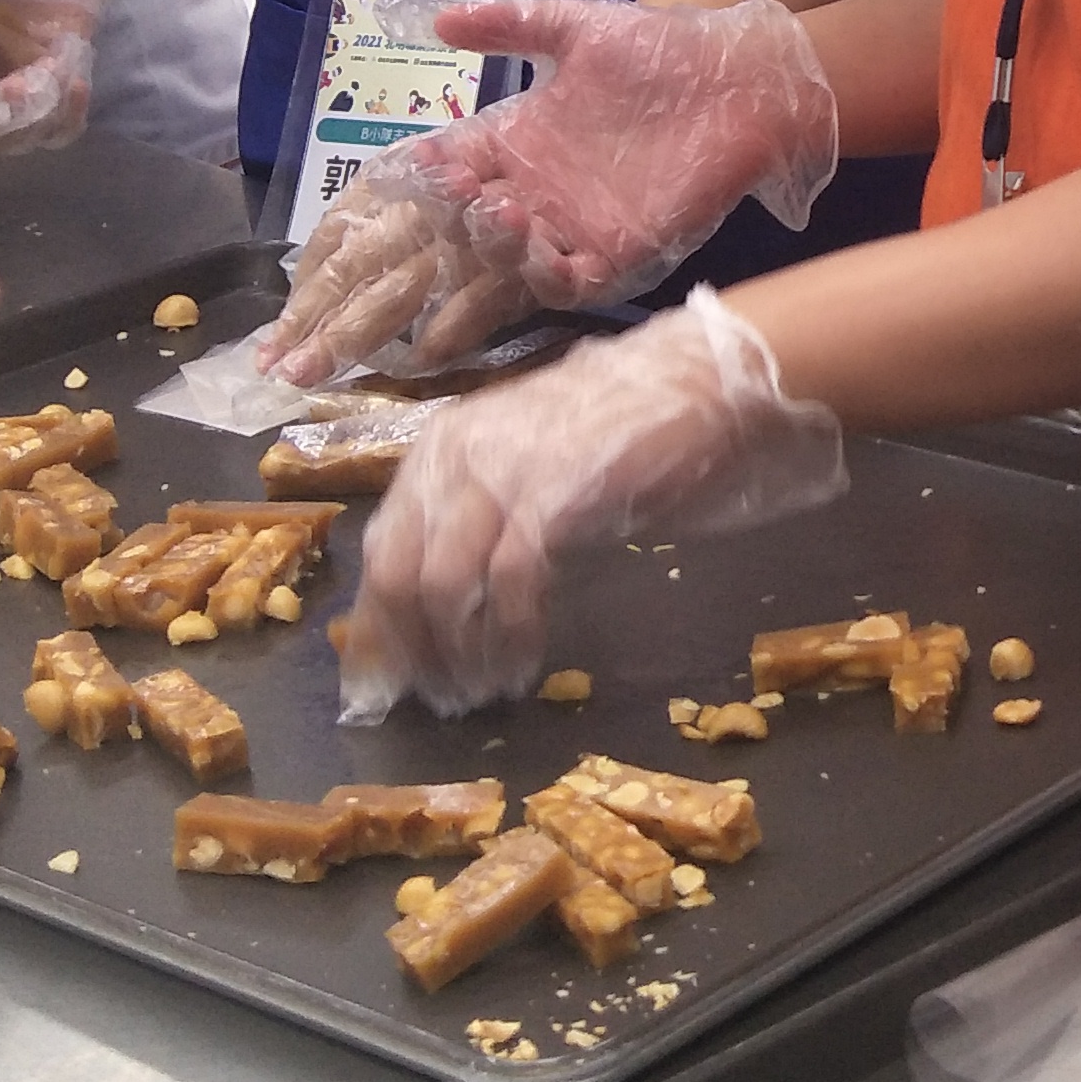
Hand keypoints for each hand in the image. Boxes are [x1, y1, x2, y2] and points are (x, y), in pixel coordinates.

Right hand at [255, 0, 836, 387]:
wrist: (741, 77)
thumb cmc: (659, 53)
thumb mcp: (572, 27)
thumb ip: (504, 25)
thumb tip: (434, 19)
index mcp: (500, 151)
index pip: (413, 201)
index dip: (363, 231)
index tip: (308, 261)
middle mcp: (520, 201)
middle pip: (428, 262)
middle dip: (363, 306)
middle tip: (303, 351)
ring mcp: (565, 232)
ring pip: (487, 279)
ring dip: (455, 281)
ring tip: (453, 256)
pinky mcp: (615, 253)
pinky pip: (562, 279)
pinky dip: (534, 266)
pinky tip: (518, 233)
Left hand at [336, 293, 845, 718]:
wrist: (699, 383)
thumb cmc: (621, 429)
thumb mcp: (527, 470)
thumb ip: (479, 519)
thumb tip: (441, 603)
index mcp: (440, 448)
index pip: (380, 550)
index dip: (380, 626)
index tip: (390, 683)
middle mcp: (455, 456)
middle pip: (397, 573)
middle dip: (414, 649)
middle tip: (443, 698)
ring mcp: (500, 472)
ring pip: (443, 585)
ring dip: (461, 653)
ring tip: (485, 691)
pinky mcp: (550, 494)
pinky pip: (508, 583)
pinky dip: (511, 635)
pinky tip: (525, 663)